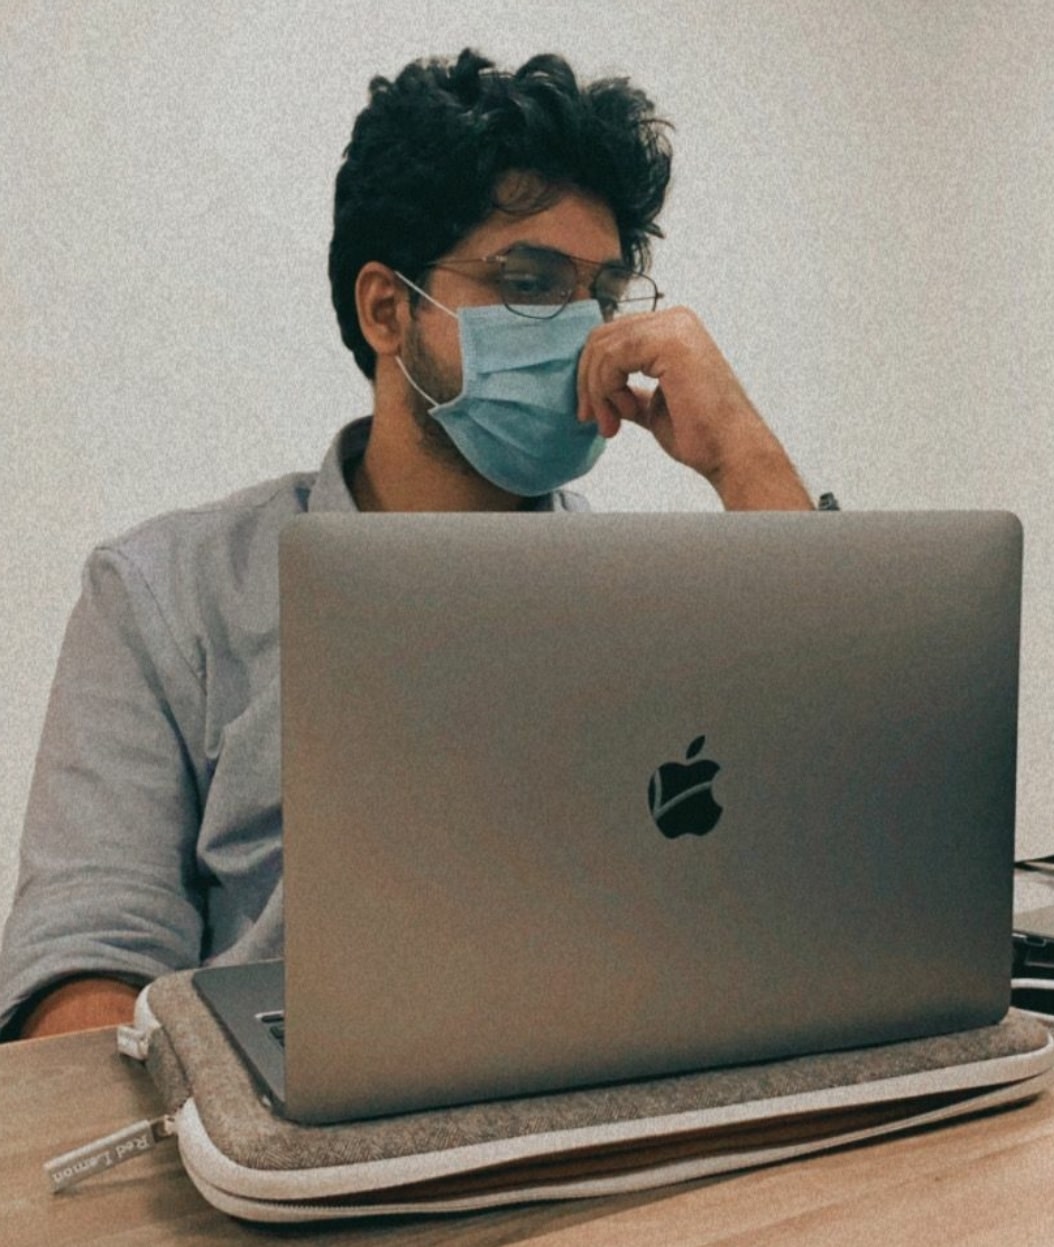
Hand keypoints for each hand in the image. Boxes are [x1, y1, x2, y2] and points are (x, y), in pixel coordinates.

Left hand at [576, 307, 812, 509]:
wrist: (731, 452)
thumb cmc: (701, 435)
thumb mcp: (654, 407)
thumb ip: (632, 393)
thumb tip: (603, 394)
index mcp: (674, 330)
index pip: (612, 337)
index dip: (592, 375)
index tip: (594, 414)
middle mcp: (675, 320)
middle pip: (602, 338)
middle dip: (589, 383)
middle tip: (595, 420)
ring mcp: (674, 327)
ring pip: (603, 348)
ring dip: (598, 392)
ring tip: (613, 423)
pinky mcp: (669, 341)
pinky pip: (612, 357)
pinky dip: (606, 390)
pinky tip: (625, 412)